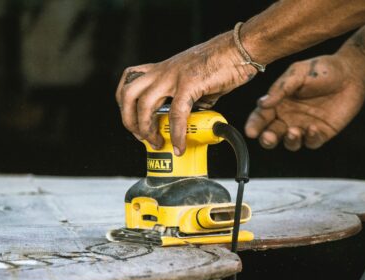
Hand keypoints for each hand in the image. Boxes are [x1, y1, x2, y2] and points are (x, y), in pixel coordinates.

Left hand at [116, 31, 256, 155]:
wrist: (239, 49)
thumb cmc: (221, 63)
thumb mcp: (193, 80)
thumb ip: (186, 99)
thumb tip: (188, 119)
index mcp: (161, 70)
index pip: (128, 84)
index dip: (125, 107)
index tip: (135, 125)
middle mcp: (162, 71)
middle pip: (128, 95)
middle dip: (129, 121)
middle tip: (141, 137)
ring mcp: (174, 76)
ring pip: (144, 104)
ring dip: (147, 129)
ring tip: (157, 143)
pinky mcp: (189, 83)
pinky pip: (176, 113)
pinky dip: (176, 134)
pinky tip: (180, 145)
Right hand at [245, 55, 364, 150]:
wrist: (351, 73)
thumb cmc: (322, 70)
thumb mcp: (298, 73)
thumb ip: (280, 89)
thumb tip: (261, 103)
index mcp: (277, 103)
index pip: (261, 117)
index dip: (254, 125)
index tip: (250, 132)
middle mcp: (287, 117)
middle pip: (271, 134)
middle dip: (267, 139)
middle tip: (268, 138)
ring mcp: (303, 127)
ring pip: (289, 142)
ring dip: (289, 140)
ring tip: (294, 131)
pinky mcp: (320, 133)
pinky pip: (311, 142)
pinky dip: (310, 139)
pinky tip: (313, 128)